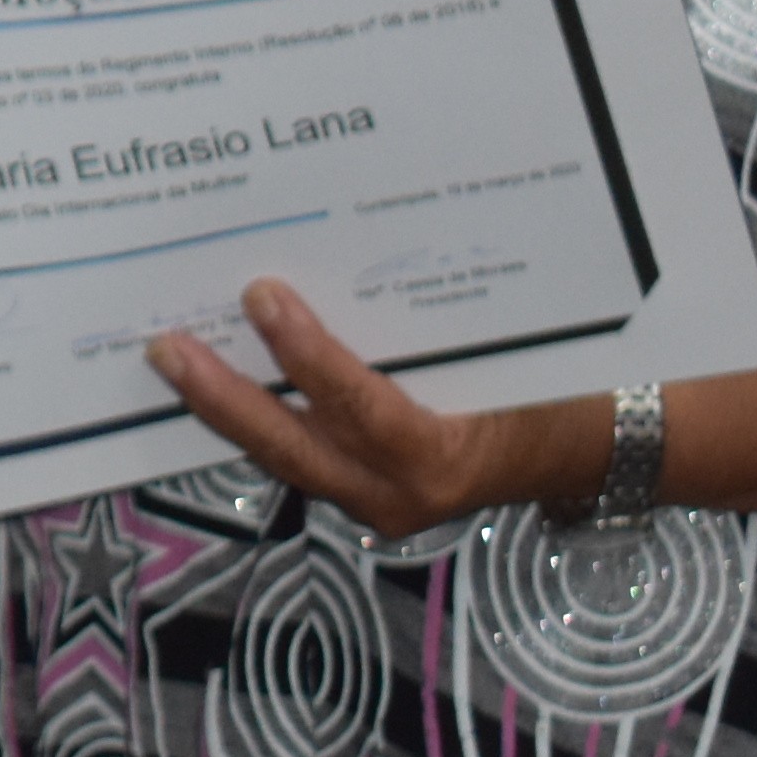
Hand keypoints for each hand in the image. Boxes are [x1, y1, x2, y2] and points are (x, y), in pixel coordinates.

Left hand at [147, 280, 602, 539]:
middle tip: (165, 347)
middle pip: (294, 447)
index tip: (262, 296)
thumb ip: (440, 331)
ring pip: (284, 456)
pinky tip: (215, 378)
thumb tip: (361, 256)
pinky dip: (256, 416)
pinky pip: (298, 452)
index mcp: (442, 458)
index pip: (361, 410)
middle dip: (222, 400)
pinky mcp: (361, 490)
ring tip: (170, 358)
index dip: (308, 356)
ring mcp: (375, 500)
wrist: (592, 450)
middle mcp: (399, 493)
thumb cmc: (561, 392)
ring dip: (225, 410)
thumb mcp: (516, 360)